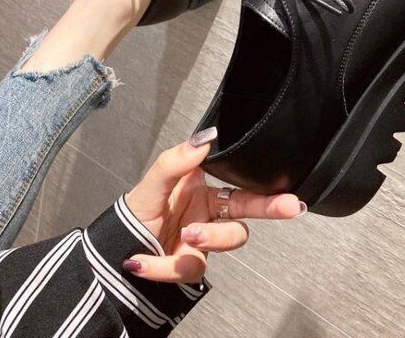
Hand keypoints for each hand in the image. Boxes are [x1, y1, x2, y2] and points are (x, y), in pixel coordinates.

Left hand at [122, 128, 305, 283]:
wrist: (114, 251)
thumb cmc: (135, 213)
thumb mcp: (151, 184)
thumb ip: (176, 161)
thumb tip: (204, 137)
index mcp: (202, 187)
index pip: (240, 185)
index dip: (267, 190)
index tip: (290, 193)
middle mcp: (207, 212)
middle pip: (247, 212)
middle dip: (270, 208)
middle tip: (290, 207)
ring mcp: (202, 241)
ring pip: (225, 240)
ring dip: (210, 238)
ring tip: (187, 235)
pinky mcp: (190, 266)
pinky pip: (191, 268)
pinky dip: (166, 266)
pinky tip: (144, 260)